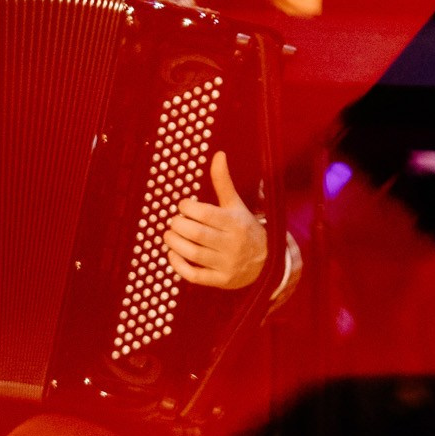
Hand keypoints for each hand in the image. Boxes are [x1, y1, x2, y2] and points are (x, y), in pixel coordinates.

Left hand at [168, 151, 268, 288]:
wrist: (265, 261)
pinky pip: (194, 275)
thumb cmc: (243, 228)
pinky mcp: (220, 281)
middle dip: (178, 225)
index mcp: (235, 223)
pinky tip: (172, 254)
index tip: (183, 205)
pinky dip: (178, 265)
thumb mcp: (235, 205)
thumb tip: (218, 154)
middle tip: (174, 221)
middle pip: (196, 234)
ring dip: (174, 243)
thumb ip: (223, 181)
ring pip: (193, 254)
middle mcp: (232, 244)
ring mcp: (226, 264)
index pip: (205, 214)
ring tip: (169, 235)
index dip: (187, 208)